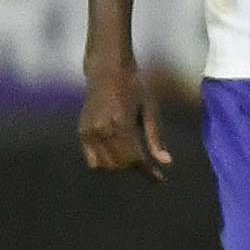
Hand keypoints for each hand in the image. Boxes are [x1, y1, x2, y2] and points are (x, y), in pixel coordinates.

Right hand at [79, 56, 170, 178]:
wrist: (108, 71)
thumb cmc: (134, 87)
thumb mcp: (150, 109)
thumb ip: (155, 138)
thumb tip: (167, 163)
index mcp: (122, 122)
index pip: (136, 158)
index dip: (149, 172)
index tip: (159, 179)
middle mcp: (103, 128)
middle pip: (121, 164)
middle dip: (136, 167)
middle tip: (145, 161)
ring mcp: (90, 131)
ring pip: (107, 166)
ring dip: (121, 166)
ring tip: (130, 154)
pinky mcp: (82, 132)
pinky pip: (93, 161)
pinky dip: (105, 163)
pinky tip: (115, 153)